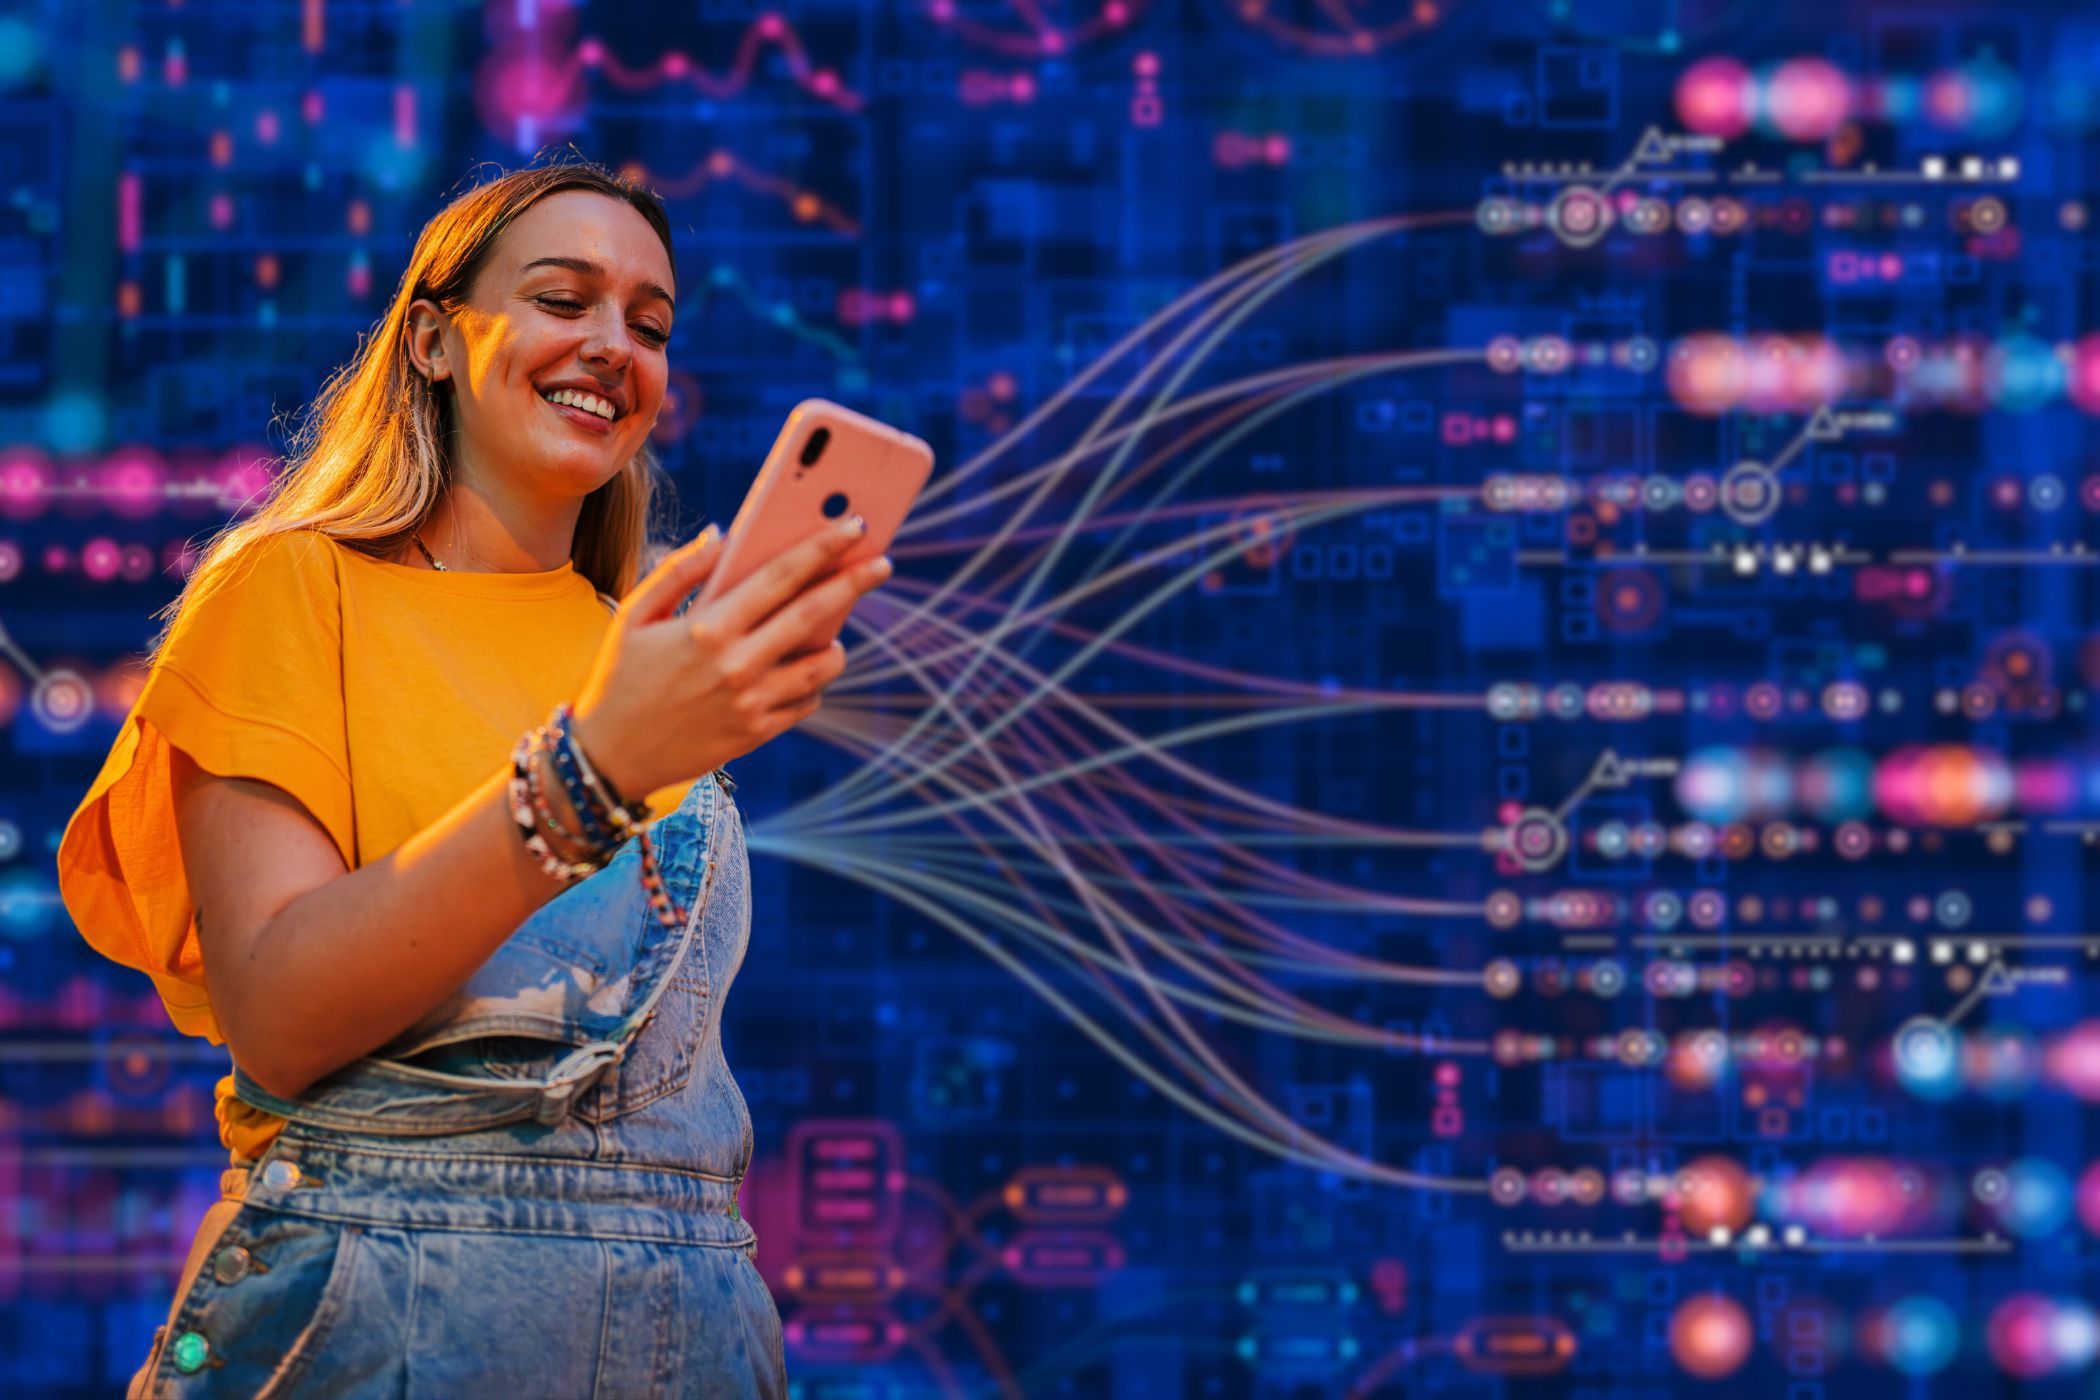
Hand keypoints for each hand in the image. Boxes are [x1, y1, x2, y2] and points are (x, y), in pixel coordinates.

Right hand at [570, 514, 891, 799]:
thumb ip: (680, 570)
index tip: (854, 526)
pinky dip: (811, 684)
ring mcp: (752, 702)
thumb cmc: (622, 676)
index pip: (782, 576)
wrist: (611, 757)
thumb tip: (722, 534)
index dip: (824, 547)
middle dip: (855, 582)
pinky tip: (801, 671)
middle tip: (882, 563)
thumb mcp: (636, 614)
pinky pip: (806, 702)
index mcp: (708, 626)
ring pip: (823, 666)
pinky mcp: (757, 733)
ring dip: (836, 643)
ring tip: (834, 631)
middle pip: (816, 614)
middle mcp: (737, 664)